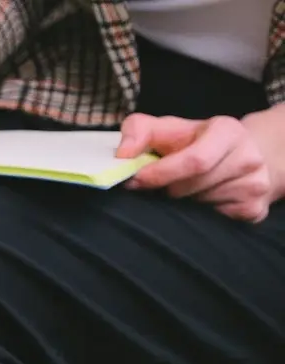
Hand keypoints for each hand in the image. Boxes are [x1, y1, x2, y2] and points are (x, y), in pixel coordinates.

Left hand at [117, 113, 276, 222]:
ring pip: (200, 206)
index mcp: (227, 132)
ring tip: (186, 188)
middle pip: (192, 187)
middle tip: (163, 184)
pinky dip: (198, 215)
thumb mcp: (168, 128)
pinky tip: (202, 200)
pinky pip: (213, 221)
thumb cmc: (195, 143)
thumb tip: (122, 154)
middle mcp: (248, 157)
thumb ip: (139, 131)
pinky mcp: (255, 210)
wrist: (241, 155)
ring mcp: (255, 186)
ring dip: (181, 202)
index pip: (194, 161)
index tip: (137, 180)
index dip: (160, 174)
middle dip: (168, 188)